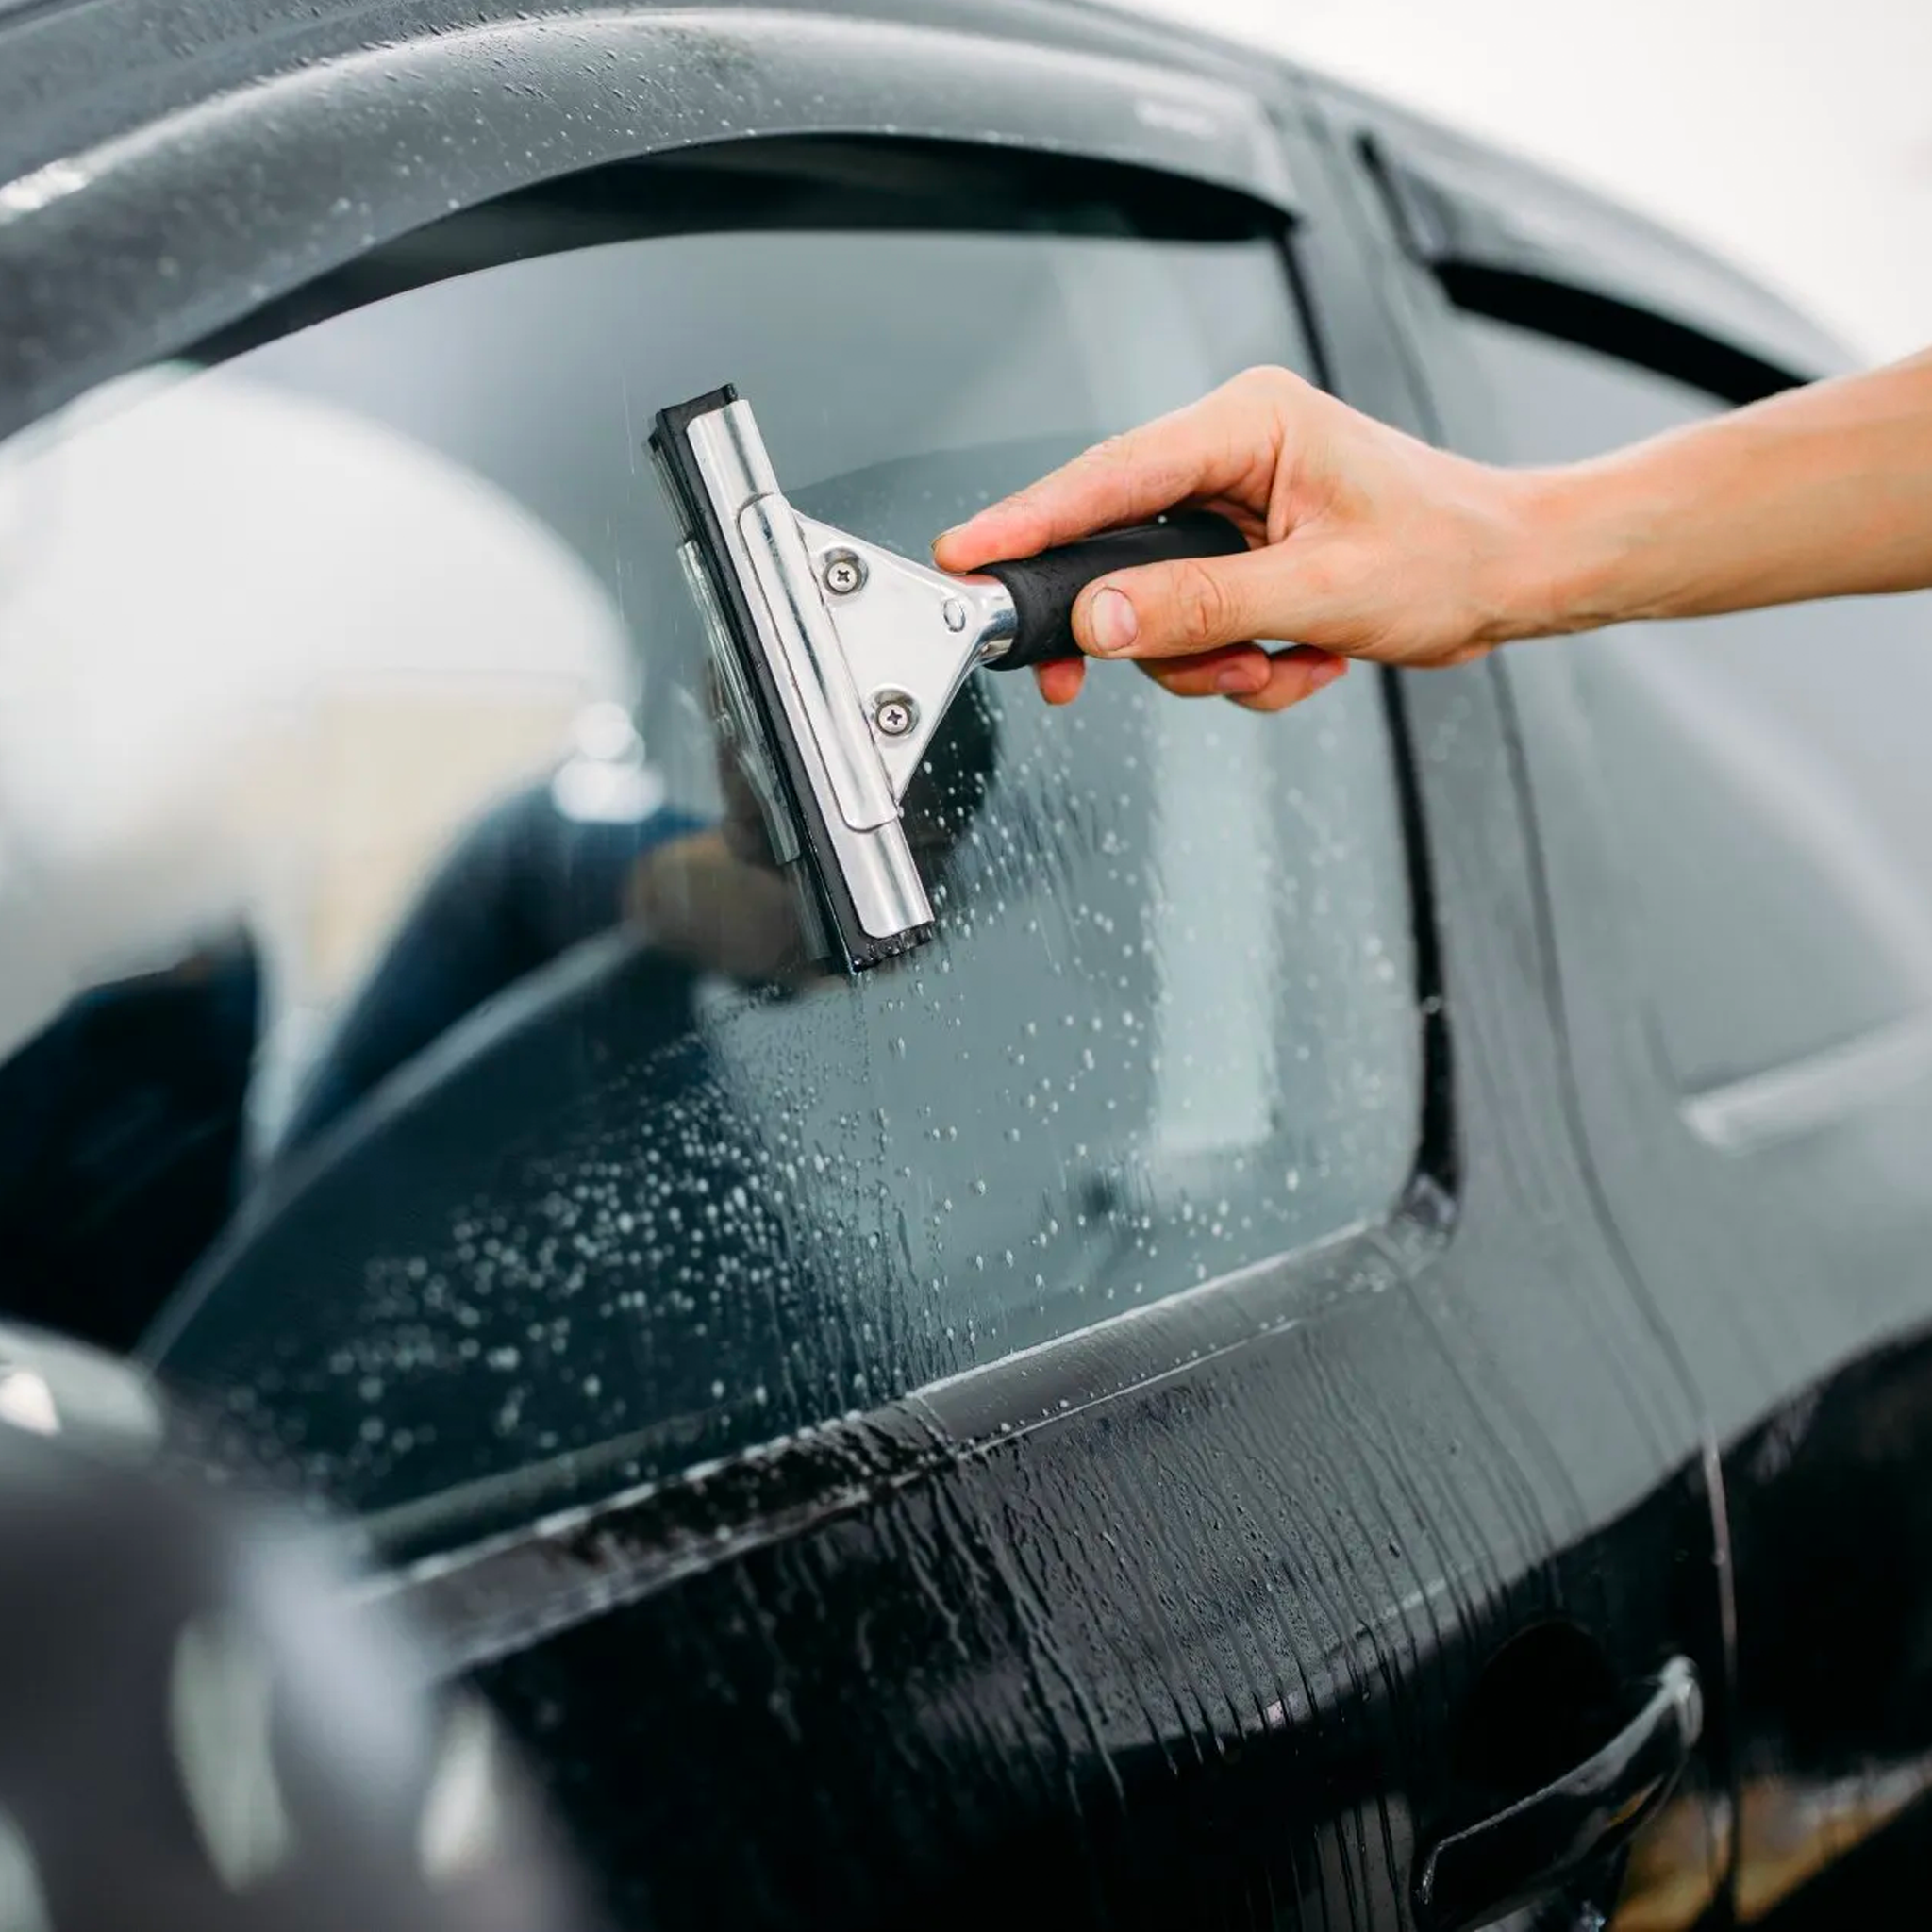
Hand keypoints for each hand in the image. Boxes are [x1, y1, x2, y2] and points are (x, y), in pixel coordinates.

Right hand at [932, 366, 1550, 711]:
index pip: (1106, 475)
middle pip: (1118, 549)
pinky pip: (1198, 625)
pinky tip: (1303, 659)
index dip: (1028, 521)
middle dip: (1141, 630)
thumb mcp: (1318, 590)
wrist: (1515, 574)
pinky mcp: (1247, 555)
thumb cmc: (1450, 553)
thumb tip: (1099, 621)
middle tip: (1107, 681)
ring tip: (1281, 666)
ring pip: (1155, 604)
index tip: (966, 559)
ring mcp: (1237, 508)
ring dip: (1210, 660)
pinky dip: (1241, 663)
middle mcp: (1231, 456)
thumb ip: (1197, 606)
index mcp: (1244, 424)